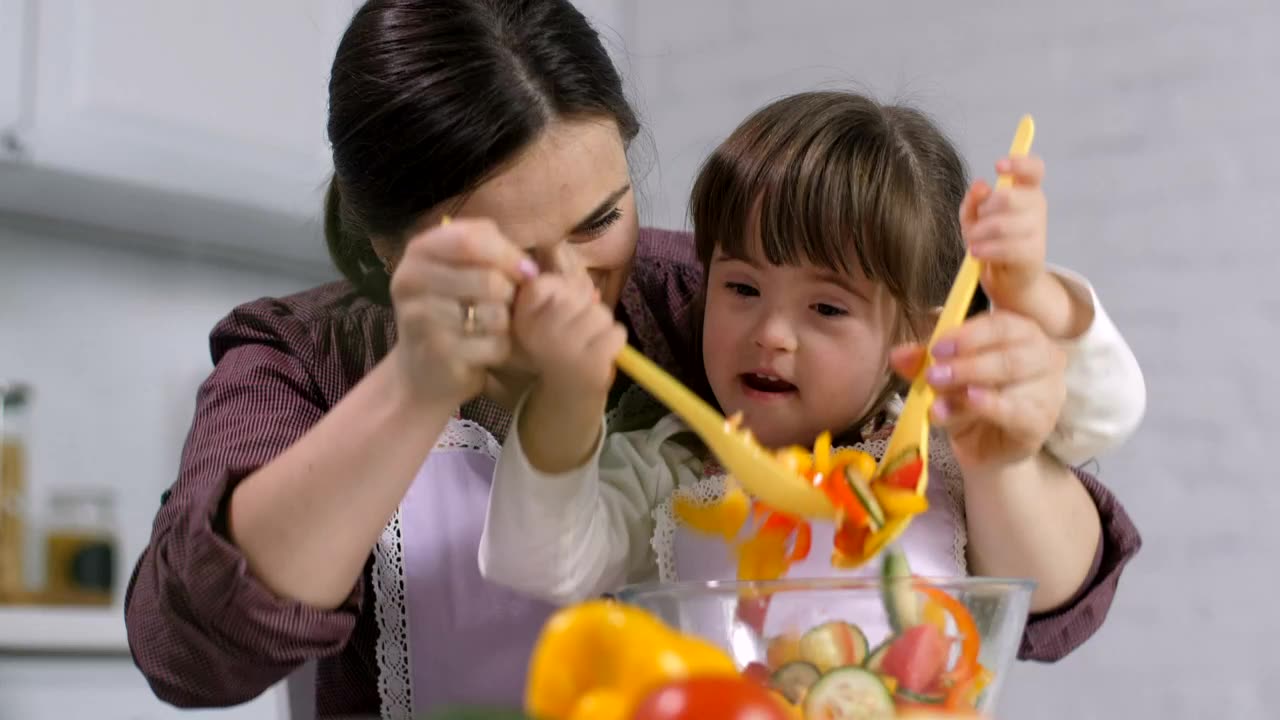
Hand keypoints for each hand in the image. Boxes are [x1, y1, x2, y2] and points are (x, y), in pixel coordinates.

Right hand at [387, 218, 538, 407]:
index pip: (472, 239)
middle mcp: (411, 280)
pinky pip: (494, 345)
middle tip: (501, 304)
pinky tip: (481, 350)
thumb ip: (492, 251)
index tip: (526, 271)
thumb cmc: (454, 309)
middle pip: (489, 279)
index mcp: (420, 250)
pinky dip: (499, 349)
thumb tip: (527, 269)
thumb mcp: (467, 268)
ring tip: (486, 327)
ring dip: (503, 323)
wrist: (422, 370)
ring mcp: (420, 319)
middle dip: (509, 294)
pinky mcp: (437, 354)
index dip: (508, 254)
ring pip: (495, 314)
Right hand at [512, 268, 627, 394]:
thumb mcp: (547, 319)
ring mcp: (566, 348)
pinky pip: (616, 333)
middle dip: (586, 307)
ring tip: (590, 341)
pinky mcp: (590, 364)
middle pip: (578, 295)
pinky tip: (600, 352)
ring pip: (601, 313)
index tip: (563, 303)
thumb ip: (562, 294)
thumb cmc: (558, 346)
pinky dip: (614, 341)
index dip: (561, 287)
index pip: (540, 284)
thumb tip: (591, 290)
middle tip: (579, 329)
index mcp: (524, 319)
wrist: (565, 391)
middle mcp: (541, 332)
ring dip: (602, 325)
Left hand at [890, 310, 1065, 471]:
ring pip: (1013, 378)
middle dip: (967, 362)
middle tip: (933, 375)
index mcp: (1020, 332)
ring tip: (939, 399)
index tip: (937, 348)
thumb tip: (898, 355)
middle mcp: (1043, 355)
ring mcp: (1048, 389)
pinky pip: (1017, 410)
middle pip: (1010, 350)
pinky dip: (990, 405)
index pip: (1002, 323)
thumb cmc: (967, 399)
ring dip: (970, 384)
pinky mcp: (1041, 422)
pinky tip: (971, 401)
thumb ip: (922, 361)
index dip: (968, 334)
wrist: (982, 446)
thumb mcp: (941, 375)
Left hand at [962, 155, 1083, 338]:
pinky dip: (986, 250)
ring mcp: (1038, 230)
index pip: (1033, 169)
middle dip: (984, 210)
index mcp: (1026, 190)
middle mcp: (1036, 206)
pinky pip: (1007, 247)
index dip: (1019, 163)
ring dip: (979, 234)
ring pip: (1002, 224)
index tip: (997, 166)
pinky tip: (976, 253)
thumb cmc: (990, 241)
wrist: (1007, 279)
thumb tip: (979, 185)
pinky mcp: (1034, 254)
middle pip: (1009, 197)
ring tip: (972, 243)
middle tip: (974, 224)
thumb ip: (974, 200)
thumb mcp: (975, 218)